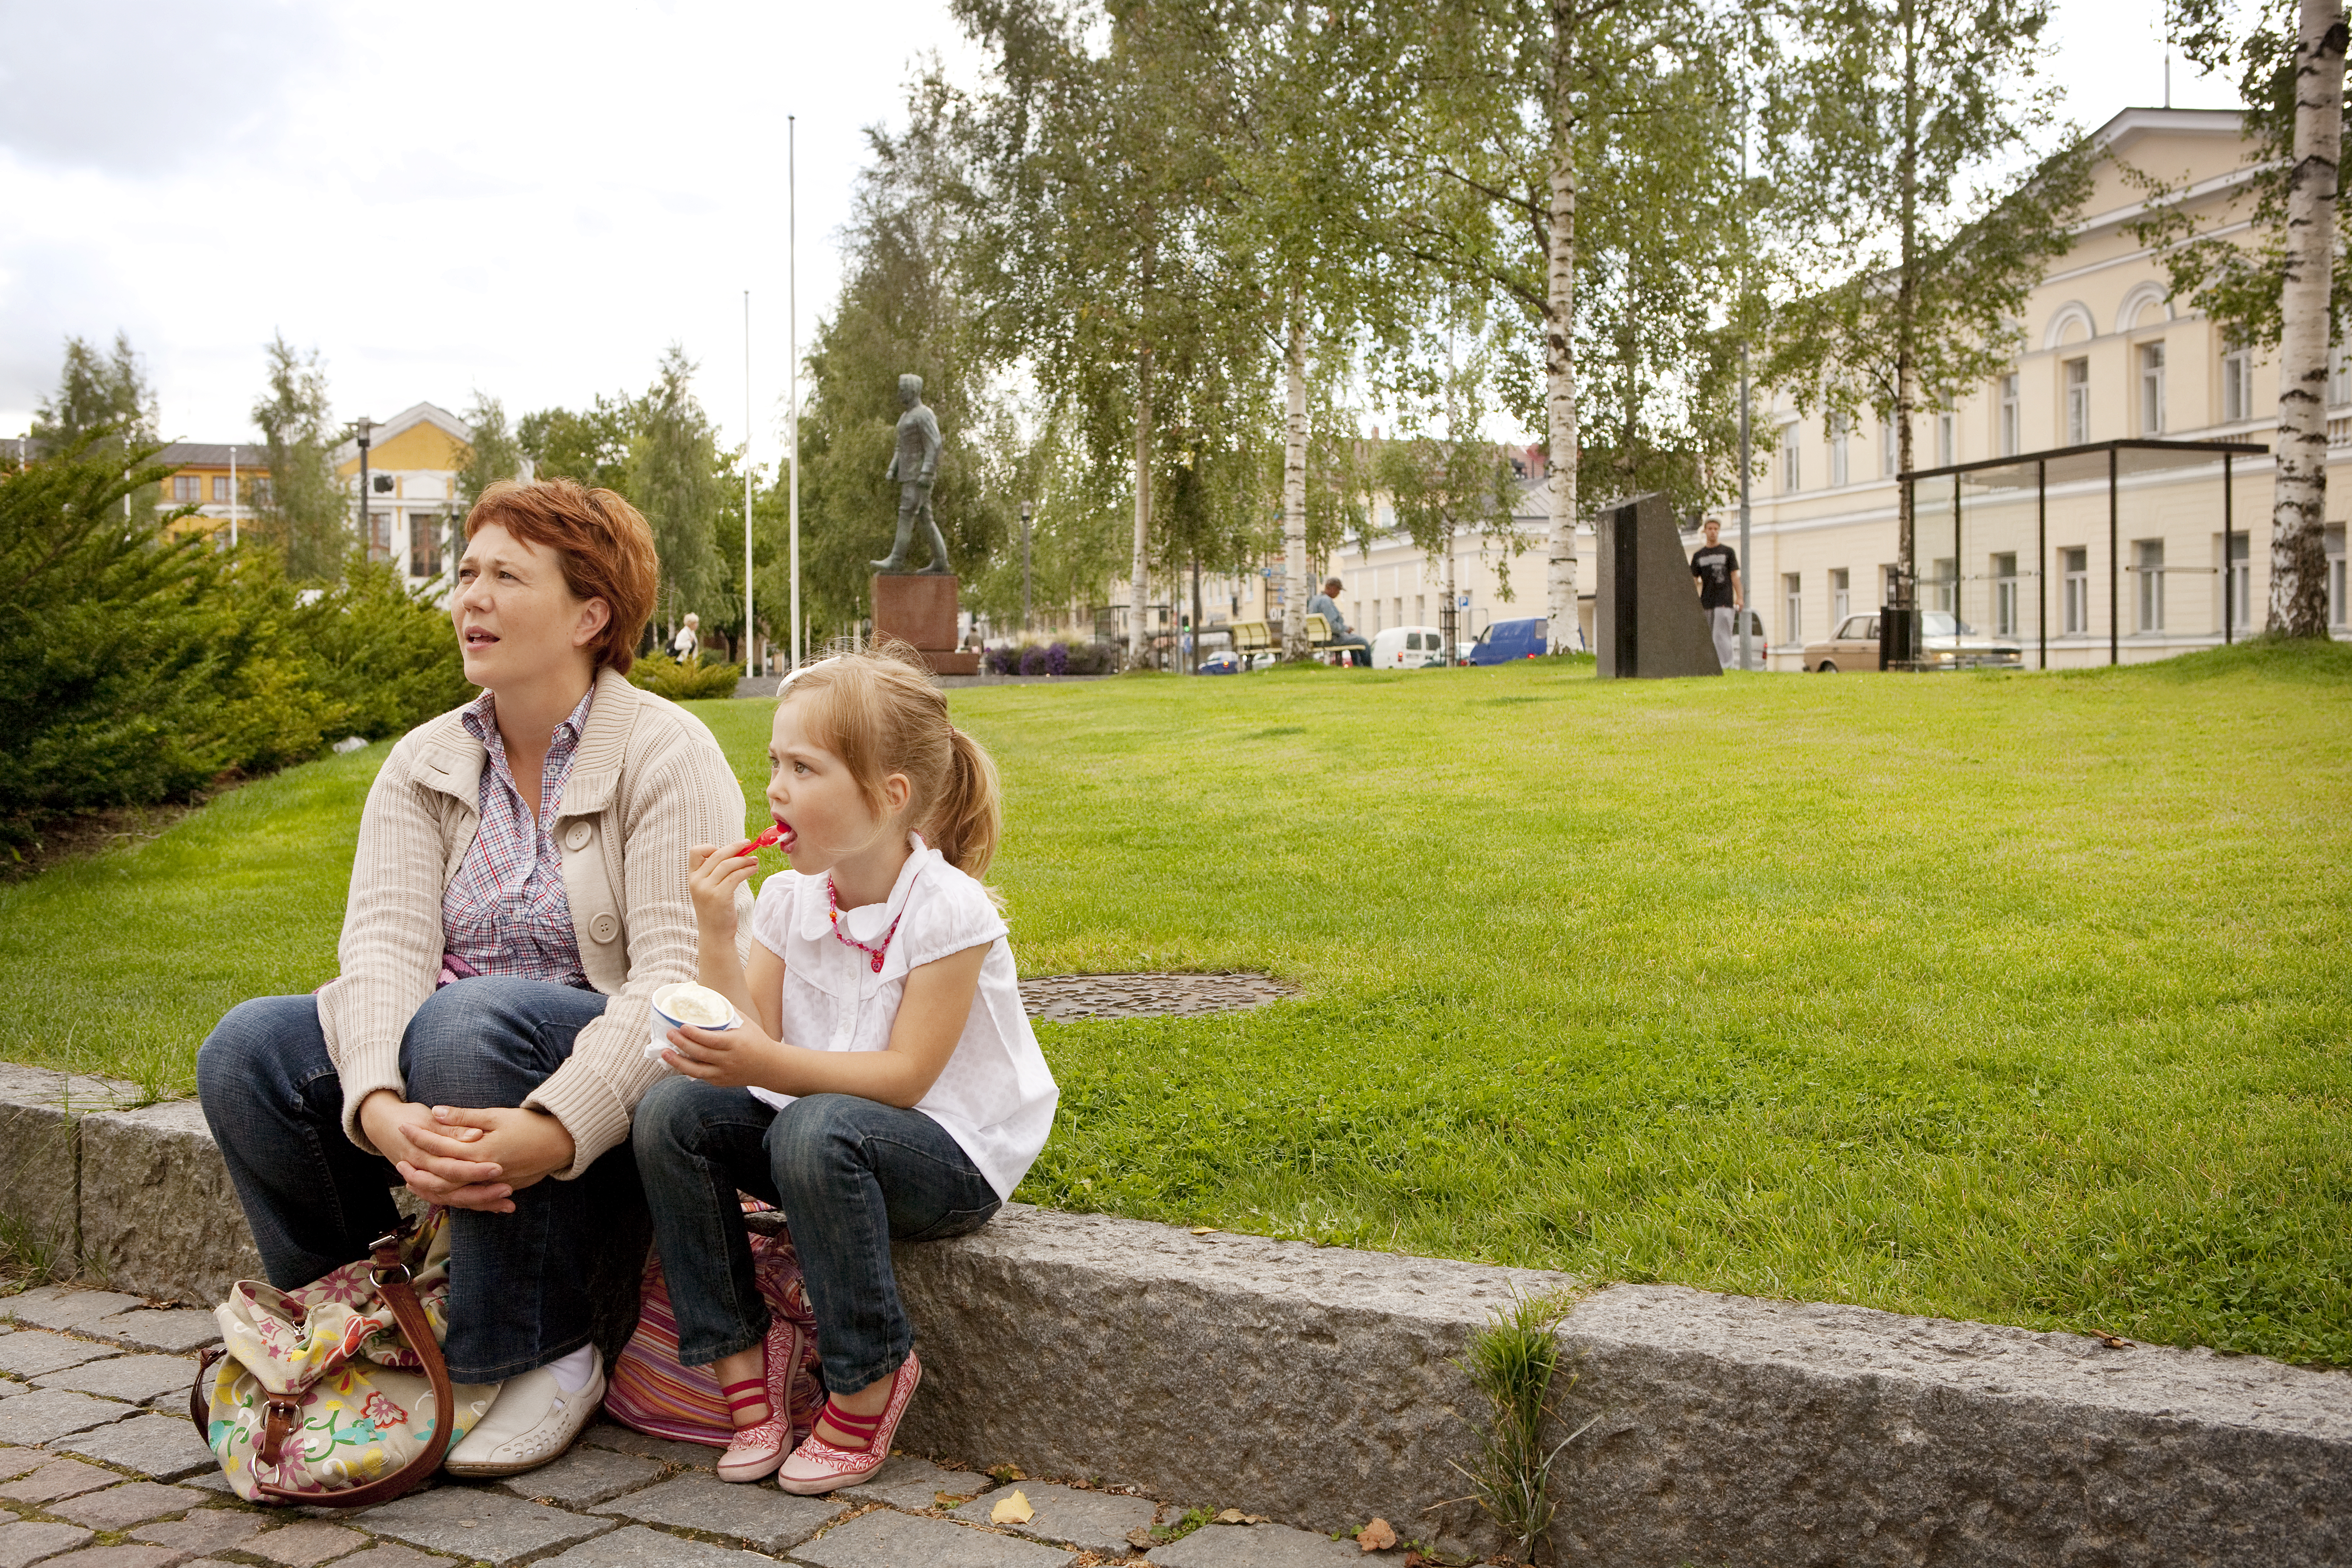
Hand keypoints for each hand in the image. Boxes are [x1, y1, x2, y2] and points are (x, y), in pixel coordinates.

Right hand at [358, 1091, 510, 1211]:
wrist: (382, 1124)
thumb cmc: (409, 1117)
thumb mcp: (427, 1118)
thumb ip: (452, 1128)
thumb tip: (475, 1135)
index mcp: (423, 1155)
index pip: (450, 1167)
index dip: (474, 1169)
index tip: (498, 1167)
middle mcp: (424, 1173)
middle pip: (454, 1189)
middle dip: (481, 1192)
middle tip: (508, 1189)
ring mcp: (428, 1182)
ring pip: (454, 1199)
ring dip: (481, 1203)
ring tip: (508, 1205)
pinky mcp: (434, 1186)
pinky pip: (453, 1199)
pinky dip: (474, 1204)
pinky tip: (496, 1207)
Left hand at [401, 1106, 578, 1212]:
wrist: (561, 1142)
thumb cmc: (530, 1124)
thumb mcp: (496, 1116)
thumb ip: (464, 1117)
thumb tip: (436, 1112)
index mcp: (480, 1151)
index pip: (441, 1146)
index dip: (420, 1137)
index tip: (403, 1127)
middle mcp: (483, 1172)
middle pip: (441, 1177)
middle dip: (418, 1170)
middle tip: (399, 1162)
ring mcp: (492, 1184)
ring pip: (454, 1192)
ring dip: (432, 1187)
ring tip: (414, 1180)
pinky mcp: (502, 1188)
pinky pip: (472, 1197)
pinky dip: (454, 1196)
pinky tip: (444, 1192)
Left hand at [661, 1018, 789, 1092]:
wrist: (769, 1067)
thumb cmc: (757, 1041)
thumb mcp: (746, 1023)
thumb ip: (728, 1012)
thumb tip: (708, 998)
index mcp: (735, 1044)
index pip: (711, 1040)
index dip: (694, 1034)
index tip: (682, 1026)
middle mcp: (728, 1060)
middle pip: (700, 1053)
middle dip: (681, 1043)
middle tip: (669, 1033)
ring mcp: (723, 1073)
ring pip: (696, 1070)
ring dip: (678, 1062)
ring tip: (665, 1053)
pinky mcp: (720, 1082)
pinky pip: (700, 1076)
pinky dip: (688, 1069)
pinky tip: (678, 1061)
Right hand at [687, 840, 758, 931]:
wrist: (715, 934)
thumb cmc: (715, 910)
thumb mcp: (709, 890)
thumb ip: (715, 873)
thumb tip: (735, 853)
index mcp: (692, 877)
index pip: (696, 852)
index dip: (712, 847)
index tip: (727, 850)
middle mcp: (696, 881)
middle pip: (717, 855)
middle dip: (735, 847)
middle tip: (748, 844)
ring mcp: (706, 889)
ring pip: (727, 864)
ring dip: (744, 859)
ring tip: (754, 860)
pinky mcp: (719, 896)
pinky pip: (735, 876)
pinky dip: (746, 870)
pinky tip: (753, 869)